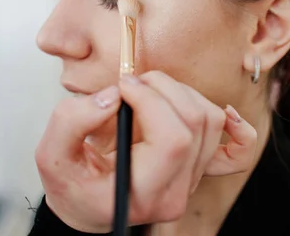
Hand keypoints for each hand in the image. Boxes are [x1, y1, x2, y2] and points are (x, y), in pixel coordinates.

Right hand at [35, 71, 257, 231]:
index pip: (173, 138)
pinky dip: (237, 128)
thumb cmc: (72, 184)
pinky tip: (226, 114)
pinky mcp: (198, 168)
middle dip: (164, 88)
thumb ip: (71, 122)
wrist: (87, 205)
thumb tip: (114, 96)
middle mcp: (176, 191)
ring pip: (212, 121)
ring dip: (182, 93)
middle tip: (132, 84)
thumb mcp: (52, 156)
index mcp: (143, 192)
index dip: (151, 100)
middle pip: (196, 123)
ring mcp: (191, 180)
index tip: (123, 86)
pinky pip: (236, 152)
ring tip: (149, 93)